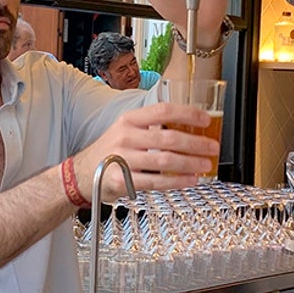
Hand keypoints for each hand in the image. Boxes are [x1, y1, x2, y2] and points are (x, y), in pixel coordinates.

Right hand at [68, 102, 218, 199]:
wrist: (81, 174)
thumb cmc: (109, 151)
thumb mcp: (125, 130)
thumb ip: (152, 127)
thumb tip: (188, 128)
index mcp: (130, 120)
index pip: (164, 110)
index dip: (188, 114)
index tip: (206, 120)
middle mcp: (126, 136)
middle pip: (169, 137)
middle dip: (196, 143)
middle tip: (212, 147)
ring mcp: (123, 159)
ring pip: (165, 160)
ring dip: (191, 163)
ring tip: (205, 164)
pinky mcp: (122, 180)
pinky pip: (156, 182)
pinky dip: (177, 181)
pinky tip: (190, 179)